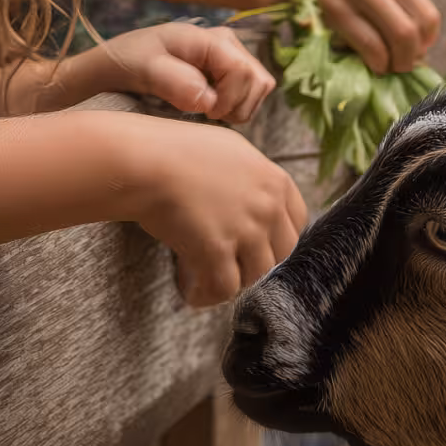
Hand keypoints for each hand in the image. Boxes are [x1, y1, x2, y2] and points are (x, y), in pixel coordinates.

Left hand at [94, 23, 275, 124]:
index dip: (231, 100)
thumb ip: (174, 82)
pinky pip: (249, 96)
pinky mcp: (227, 75)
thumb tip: (209, 101)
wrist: (113, 68)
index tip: (205, 113)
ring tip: (206, 113)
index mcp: (210, 39)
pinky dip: (235, 109)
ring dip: (238, 109)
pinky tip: (209, 111)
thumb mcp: (143, 69)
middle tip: (206, 115)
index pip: (245, 74)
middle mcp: (227, 45)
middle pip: (259, 82)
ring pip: (259, 90)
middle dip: (237, 106)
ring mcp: (229, 60)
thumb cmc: (125, 63)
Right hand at [130, 123, 306, 306]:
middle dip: (258, 262)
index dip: (278, 237)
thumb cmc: (177, 150)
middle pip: (282, 253)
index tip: (260, 243)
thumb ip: (252, 177)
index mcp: (274, 181)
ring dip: (233, 281)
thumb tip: (254, 198)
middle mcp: (267, 207)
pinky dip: (208, 296)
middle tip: (233, 265)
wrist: (147, 161)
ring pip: (256, 275)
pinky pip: (224, 289)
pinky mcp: (217, 252)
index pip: (297, 221)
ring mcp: (245, 231)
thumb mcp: (230, 150)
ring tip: (208, 280)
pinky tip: (193, 293)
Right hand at [288, 0, 441, 73]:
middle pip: (408, 32)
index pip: (427, 17)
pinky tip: (376, 62)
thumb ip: (409, 1)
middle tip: (406, 64)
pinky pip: (365, 45)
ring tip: (391, 65)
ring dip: (395, 62)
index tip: (421, 48)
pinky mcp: (333, 9)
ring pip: (388, 41)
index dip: (428, 41)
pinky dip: (377, 61)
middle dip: (411, 57)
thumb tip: (422, 48)